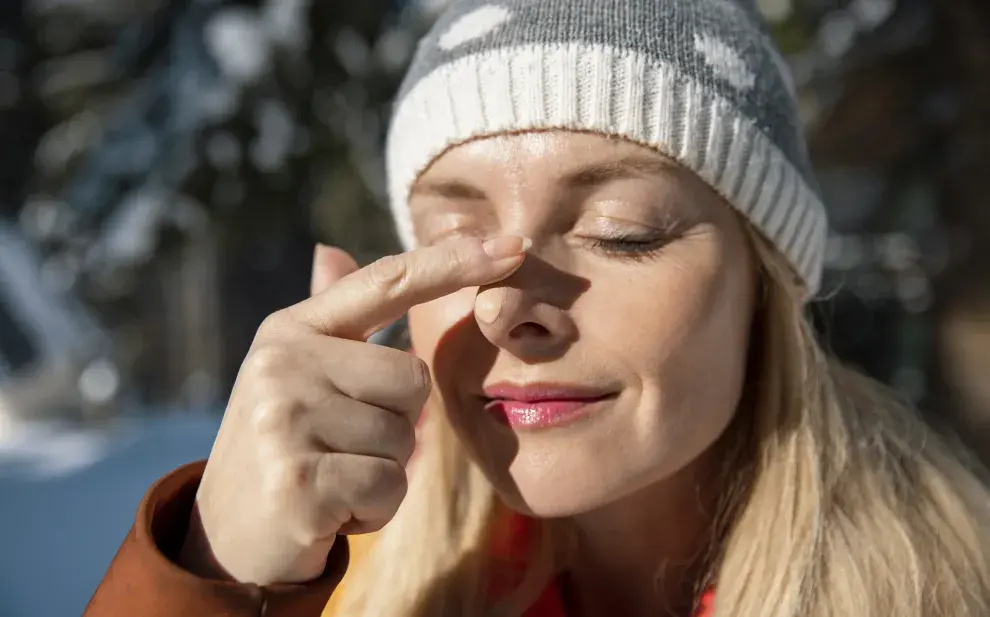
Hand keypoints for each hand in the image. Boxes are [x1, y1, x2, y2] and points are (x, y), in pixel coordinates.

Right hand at [178, 236, 528, 584]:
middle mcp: (284, 363)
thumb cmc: (282, 446)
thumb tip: (330, 250)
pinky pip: (389, 486)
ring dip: (384, 473)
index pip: (388, 281)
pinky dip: (374, 509)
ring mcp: (285, 419)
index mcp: (293, 330)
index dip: (455, 261)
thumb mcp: (294, 373)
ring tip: (333, 479)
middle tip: (342, 449)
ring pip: (405, 440)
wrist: (225, 537)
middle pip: (414, 381)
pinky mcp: (298, 480)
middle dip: (397, 427)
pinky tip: (331, 511)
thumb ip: (328, 319)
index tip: (516, 244)